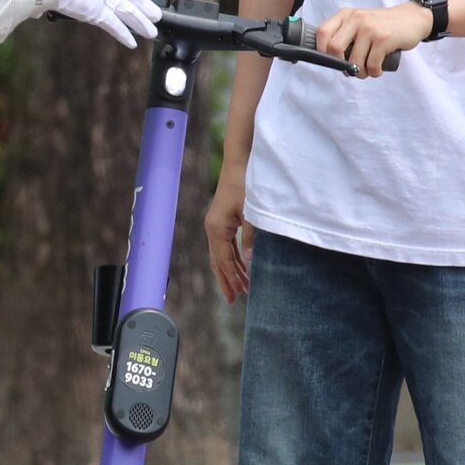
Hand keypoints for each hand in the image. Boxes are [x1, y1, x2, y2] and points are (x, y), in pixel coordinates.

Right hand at [206, 166, 252, 301]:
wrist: (239, 163)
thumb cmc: (246, 185)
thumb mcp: (252, 213)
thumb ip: (251, 237)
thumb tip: (250, 260)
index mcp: (217, 228)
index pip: (223, 260)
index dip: (231, 279)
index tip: (237, 295)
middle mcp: (212, 228)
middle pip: (218, 261)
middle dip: (227, 280)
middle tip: (234, 300)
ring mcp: (215, 224)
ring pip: (221, 254)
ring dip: (231, 271)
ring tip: (242, 287)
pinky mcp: (222, 220)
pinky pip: (225, 245)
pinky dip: (233, 258)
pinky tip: (242, 267)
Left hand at [314, 0, 431, 76]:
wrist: (412, 18)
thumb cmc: (383, 25)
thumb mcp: (360, 22)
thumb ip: (344, 35)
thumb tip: (329, 59)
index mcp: (346, 15)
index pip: (322, 32)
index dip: (321, 51)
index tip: (330, 61)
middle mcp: (356, 19)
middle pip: (334, 49)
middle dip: (341, 66)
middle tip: (350, 70)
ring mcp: (370, 28)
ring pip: (354, 61)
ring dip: (360, 73)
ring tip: (367, 71)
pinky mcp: (384, 39)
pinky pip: (371, 65)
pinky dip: (374, 73)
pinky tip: (378, 69)